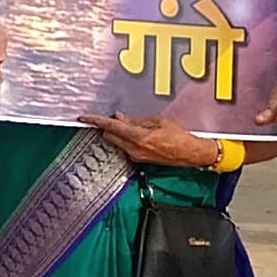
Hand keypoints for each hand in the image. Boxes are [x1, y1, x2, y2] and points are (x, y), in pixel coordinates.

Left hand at [86, 112, 216, 169]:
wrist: (191, 154)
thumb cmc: (179, 137)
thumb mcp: (158, 122)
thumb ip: (136, 120)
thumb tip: (120, 117)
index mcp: (138, 138)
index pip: (111, 128)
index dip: (96, 121)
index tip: (85, 118)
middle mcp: (134, 150)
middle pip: (109, 136)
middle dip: (108, 126)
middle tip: (116, 117)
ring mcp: (136, 156)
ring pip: (117, 142)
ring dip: (118, 132)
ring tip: (132, 124)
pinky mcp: (140, 159)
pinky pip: (126, 147)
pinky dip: (127, 138)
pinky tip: (138, 132)